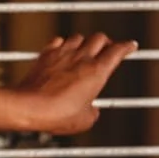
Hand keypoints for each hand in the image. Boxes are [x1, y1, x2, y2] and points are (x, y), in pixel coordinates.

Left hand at [12, 33, 136, 135]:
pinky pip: (58, 40)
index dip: (126, 47)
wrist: (28, 106)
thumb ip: (93, 111)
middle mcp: (81, 58)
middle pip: (100, 38)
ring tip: (86, 50)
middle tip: (108, 49)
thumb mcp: (85, 120)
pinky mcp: (45, 55)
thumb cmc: (56, 114)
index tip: (130, 46)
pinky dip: (63, 43)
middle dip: (107, 42)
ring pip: (79, 36)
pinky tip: (63, 50)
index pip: (117, 51)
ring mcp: (62, 54)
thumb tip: (91, 109)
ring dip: (85, 42)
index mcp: (96, 72)